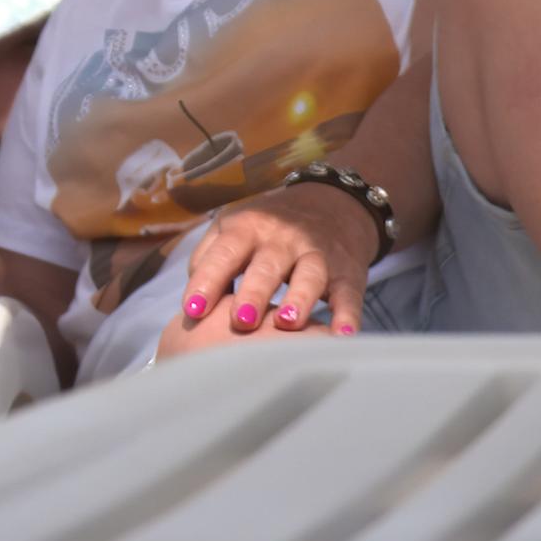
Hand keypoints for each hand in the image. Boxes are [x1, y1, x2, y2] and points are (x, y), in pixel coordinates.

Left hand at [181, 182, 376, 336]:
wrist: (330, 204)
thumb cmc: (266, 229)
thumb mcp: (232, 227)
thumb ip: (208, 257)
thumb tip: (192, 299)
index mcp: (246, 229)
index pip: (224, 254)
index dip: (207, 281)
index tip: (192, 311)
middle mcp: (282, 239)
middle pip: (266, 266)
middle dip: (253, 293)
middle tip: (240, 322)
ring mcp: (317, 254)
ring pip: (309, 276)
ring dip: (299, 299)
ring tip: (288, 324)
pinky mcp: (347, 272)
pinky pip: (349, 295)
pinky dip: (348, 315)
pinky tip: (341, 335)